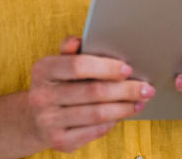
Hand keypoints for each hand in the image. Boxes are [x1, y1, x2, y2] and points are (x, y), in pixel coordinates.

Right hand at [26, 36, 154, 153]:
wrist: (35, 119)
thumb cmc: (56, 84)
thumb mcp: (58, 63)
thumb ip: (70, 50)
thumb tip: (78, 41)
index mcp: (43, 70)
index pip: (78, 66)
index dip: (106, 67)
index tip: (128, 69)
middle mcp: (42, 96)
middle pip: (93, 92)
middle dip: (125, 90)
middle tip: (146, 88)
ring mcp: (49, 121)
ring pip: (97, 114)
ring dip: (124, 107)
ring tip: (140, 101)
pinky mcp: (60, 141)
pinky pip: (95, 131)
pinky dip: (114, 121)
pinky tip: (125, 113)